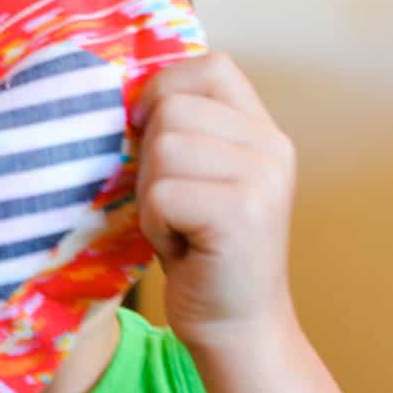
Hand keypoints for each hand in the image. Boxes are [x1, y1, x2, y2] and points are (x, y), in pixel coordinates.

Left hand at [135, 52, 297, 351]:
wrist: (236, 327)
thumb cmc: (201, 253)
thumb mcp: (197, 178)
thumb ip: (181, 132)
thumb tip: (121, 90)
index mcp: (263, 131)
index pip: (211, 66)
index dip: (164, 90)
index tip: (146, 132)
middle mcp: (272, 146)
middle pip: (172, 108)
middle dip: (150, 158)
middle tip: (172, 205)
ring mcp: (262, 177)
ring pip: (163, 148)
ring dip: (151, 194)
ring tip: (178, 226)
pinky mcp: (241, 212)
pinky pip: (162, 193)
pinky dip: (156, 224)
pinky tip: (181, 246)